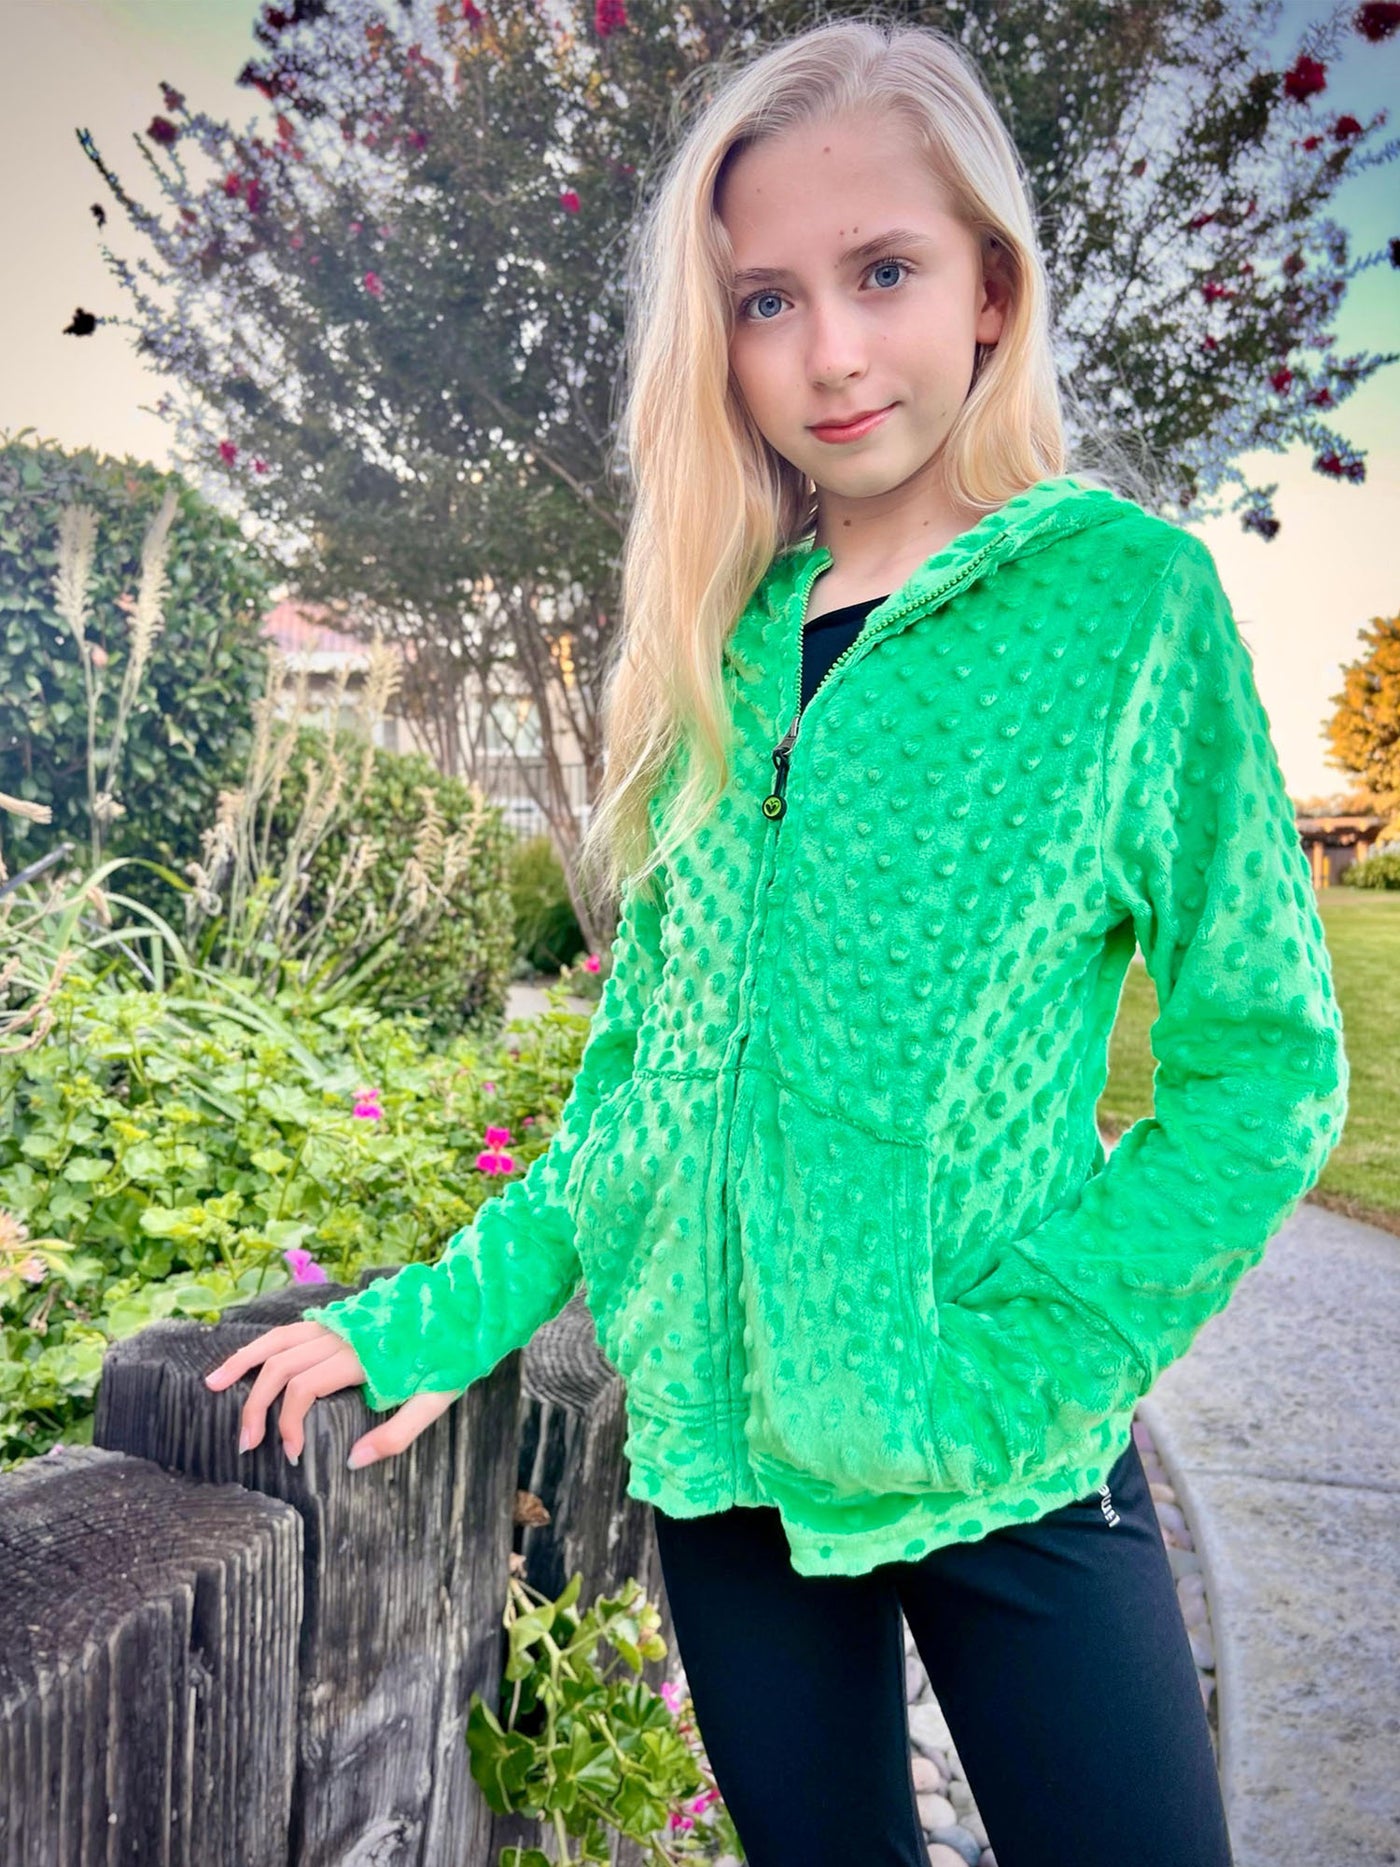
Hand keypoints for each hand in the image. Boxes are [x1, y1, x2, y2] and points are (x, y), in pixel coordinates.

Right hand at [203, 1319, 462, 1468]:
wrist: (470, 1305)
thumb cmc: (455, 1354)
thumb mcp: (436, 1399)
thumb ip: (396, 1434)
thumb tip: (351, 1463)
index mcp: (362, 1355)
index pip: (304, 1387)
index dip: (288, 1423)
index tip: (292, 1455)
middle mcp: (342, 1334)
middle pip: (281, 1366)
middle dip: (257, 1405)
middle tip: (245, 1443)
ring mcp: (338, 1320)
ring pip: (278, 1338)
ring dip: (244, 1363)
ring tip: (212, 1384)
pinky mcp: (341, 1316)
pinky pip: (292, 1328)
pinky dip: (265, 1344)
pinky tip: (249, 1360)